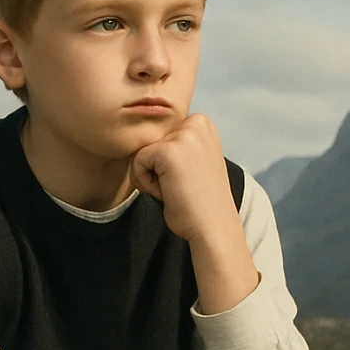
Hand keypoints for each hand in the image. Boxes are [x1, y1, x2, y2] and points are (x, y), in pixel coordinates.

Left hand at [130, 112, 237, 244]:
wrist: (213, 226)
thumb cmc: (199, 200)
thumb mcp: (193, 160)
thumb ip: (176, 143)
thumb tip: (142, 131)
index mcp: (202, 123)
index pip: (158, 135)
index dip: (165, 162)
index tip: (188, 177)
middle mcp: (196, 122)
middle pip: (148, 142)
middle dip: (156, 169)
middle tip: (181, 185)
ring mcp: (183, 135)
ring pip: (140, 153)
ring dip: (151, 177)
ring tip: (176, 188)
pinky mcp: (167, 151)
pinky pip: (136, 163)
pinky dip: (146, 184)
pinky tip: (169, 192)